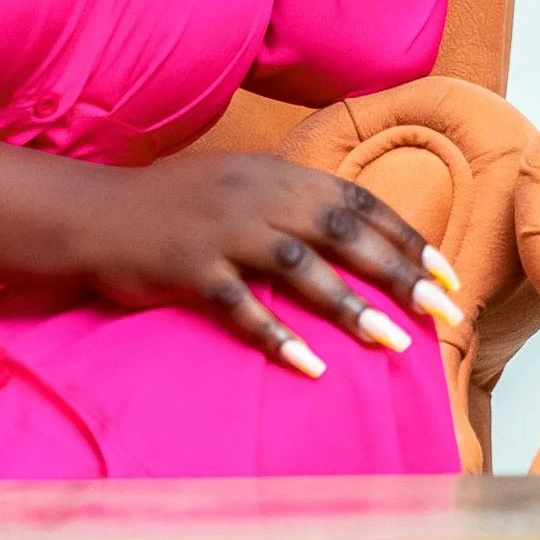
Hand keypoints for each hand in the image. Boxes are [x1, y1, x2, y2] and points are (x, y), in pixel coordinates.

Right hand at [70, 150, 459, 372]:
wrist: (92, 213)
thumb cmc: (169, 205)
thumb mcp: (237, 184)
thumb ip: (289, 199)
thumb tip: (351, 230)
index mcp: (273, 173)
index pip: (357, 200)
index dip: (406, 237)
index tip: (447, 275)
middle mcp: (255, 195)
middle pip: (343, 232)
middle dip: (400, 273)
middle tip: (445, 313)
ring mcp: (222, 231)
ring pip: (301, 268)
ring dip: (352, 307)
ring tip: (394, 343)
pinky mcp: (189, 267)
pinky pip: (241, 307)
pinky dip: (278, 336)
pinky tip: (312, 366)